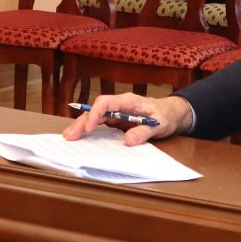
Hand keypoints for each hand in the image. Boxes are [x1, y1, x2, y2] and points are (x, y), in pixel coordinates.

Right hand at [61, 93, 193, 145]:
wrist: (171, 113)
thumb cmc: (165, 115)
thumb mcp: (159, 124)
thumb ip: (144, 131)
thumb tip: (127, 140)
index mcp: (128, 101)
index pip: (106, 102)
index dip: (96, 114)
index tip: (89, 128)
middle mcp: (119, 105)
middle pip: (96, 110)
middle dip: (82, 121)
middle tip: (70, 135)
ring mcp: (116, 113)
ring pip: (95, 117)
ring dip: (82, 126)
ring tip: (69, 137)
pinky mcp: (116, 121)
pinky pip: (100, 125)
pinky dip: (89, 131)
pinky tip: (81, 139)